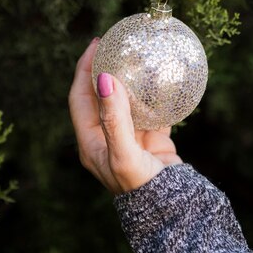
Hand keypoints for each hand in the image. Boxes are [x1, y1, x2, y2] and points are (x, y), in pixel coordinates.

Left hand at [68, 38, 181, 194]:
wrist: (172, 209)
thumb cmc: (139, 186)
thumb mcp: (122, 153)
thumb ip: (114, 118)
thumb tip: (104, 80)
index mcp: (91, 140)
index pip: (80, 96)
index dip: (84, 68)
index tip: (95, 44)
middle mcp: (107, 135)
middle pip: (100, 93)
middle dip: (105, 67)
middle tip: (115, 44)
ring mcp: (129, 135)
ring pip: (125, 98)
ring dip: (129, 77)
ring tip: (137, 54)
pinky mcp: (151, 136)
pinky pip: (150, 108)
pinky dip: (153, 92)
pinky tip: (161, 77)